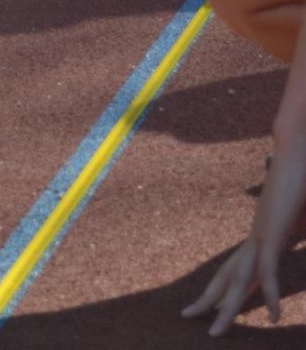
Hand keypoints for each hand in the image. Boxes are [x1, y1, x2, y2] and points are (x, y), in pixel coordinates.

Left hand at [182, 138, 305, 334]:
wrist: (296, 152)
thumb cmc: (299, 181)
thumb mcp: (297, 216)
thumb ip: (290, 228)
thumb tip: (287, 232)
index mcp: (259, 236)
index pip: (235, 267)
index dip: (222, 288)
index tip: (209, 306)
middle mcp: (254, 237)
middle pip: (227, 276)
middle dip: (209, 301)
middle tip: (188, 319)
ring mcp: (262, 236)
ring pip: (239, 280)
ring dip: (228, 309)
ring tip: (217, 332)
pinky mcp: (273, 233)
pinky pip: (268, 270)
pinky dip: (270, 295)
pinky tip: (272, 317)